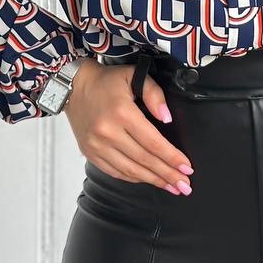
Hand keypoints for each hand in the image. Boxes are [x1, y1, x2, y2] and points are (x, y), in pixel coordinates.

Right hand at [64, 59, 195, 195]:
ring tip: (172, 187)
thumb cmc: (107, 81)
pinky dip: (134, 178)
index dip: (172, 157)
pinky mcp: (90, 153)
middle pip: (144, 160)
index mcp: (121, 112)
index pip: (153, 142)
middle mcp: (107, 132)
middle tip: (185, 185)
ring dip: (153, 181)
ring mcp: (96, 145)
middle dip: (168, 175)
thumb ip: (154, 94)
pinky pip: (115, 172)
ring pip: (130, 170)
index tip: (187, 167)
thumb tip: (167, 118)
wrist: (75, 86)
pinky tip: (148, 179)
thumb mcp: (133, 75)